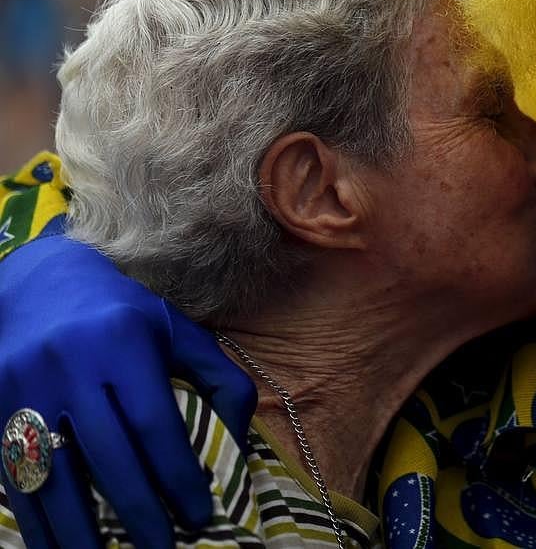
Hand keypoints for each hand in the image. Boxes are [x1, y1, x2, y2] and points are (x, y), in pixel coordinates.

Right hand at [0, 234, 256, 548]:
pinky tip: (56, 548)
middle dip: (138, 512)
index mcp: (123, 344)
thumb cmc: (124, 316)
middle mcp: (71, 366)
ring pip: (53, 475)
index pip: (155, 424)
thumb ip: (220, 377)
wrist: (40, 285)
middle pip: (107, 455)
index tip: (199, 516)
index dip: (177, 475)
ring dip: (77, 530)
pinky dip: (35, 520)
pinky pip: (13, 476)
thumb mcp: (178, 332)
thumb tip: (242, 437)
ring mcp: (26, 389)